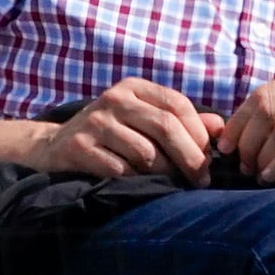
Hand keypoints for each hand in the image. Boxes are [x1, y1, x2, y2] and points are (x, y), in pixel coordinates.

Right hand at [35, 78, 223, 182]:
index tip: (210, 160)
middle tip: (201, 181)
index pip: (177, 104)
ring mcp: (95, 122)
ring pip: (146, 153)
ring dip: (165, 174)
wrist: (54, 147)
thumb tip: (220, 128)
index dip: (199, 133)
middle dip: (190, 157)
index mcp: (134, 88)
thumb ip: (183, 122)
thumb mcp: (144, 120)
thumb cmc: (112, 136)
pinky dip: (137, 182)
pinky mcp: (79, 147)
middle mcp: (114, 99)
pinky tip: (140, 187)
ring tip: (170, 184)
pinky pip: (121, 171)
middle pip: (165, 127)